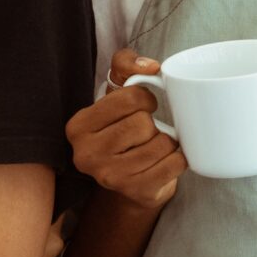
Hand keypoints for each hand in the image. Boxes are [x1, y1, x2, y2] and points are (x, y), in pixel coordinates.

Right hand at [66, 49, 186, 209]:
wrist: (128, 179)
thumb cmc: (121, 127)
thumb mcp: (116, 91)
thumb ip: (126, 64)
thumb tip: (151, 67)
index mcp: (78, 126)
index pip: (130, 98)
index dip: (145, 98)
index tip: (142, 106)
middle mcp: (87, 155)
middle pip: (144, 123)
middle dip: (153, 124)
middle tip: (147, 131)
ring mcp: (111, 177)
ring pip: (161, 144)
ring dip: (167, 142)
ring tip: (155, 146)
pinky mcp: (136, 192)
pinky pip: (174, 165)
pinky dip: (178, 159)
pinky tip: (166, 160)